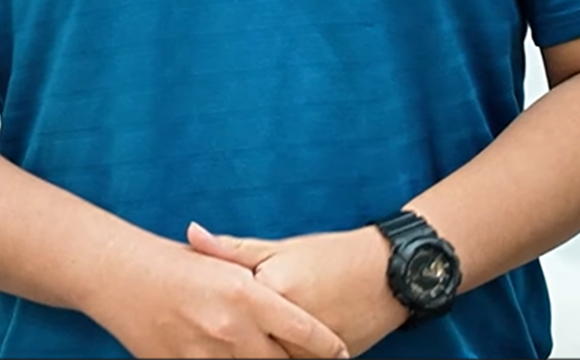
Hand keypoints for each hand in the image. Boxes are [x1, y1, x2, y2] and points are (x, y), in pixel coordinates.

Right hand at [84, 238, 350, 358]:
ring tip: (263, 355)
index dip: (330, 348)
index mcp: (247, 294)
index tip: (342, 354)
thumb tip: (294, 305)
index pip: (307, 333)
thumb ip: (257, 282)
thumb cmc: (172, 262)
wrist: (116, 273)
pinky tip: (227, 356)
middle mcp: (233, 327)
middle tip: (305, 359)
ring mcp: (206, 352)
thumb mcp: (221, 263)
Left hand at [187, 223, 409, 357]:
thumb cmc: (331, 256)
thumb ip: (231, 250)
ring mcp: (307, 348)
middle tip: (215, 327)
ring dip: (253, 348)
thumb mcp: (280, 248)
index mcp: (270, 290)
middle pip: (244, 341)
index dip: (211, 310)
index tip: (196, 310)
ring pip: (268, 357)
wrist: (389, 274)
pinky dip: (281, 355)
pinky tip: (273, 344)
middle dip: (228, 337)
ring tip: (240, 335)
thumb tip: (191, 232)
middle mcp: (288, 324)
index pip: (226, 310)